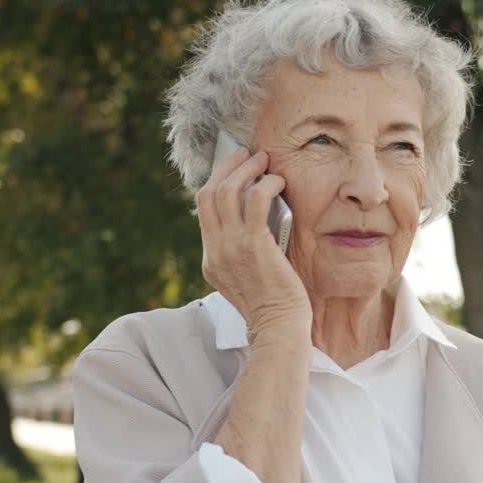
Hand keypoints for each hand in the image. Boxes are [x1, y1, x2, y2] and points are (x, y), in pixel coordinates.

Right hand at [197, 148, 310, 341]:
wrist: (278, 328)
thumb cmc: (273, 306)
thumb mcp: (247, 278)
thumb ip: (243, 252)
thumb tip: (259, 220)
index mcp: (210, 260)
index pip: (204, 210)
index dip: (218, 183)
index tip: (234, 169)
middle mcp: (215, 250)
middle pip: (209, 193)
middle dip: (227, 167)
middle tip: (247, 154)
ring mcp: (230, 247)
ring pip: (227, 191)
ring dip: (246, 169)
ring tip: (264, 160)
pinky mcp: (254, 244)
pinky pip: (255, 199)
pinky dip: (266, 184)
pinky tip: (278, 181)